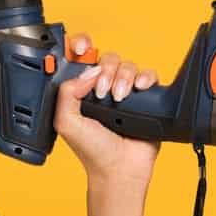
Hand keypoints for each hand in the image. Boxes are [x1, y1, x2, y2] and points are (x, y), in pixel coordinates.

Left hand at [55, 32, 160, 189]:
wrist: (119, 168)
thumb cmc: (92, 150)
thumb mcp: (66, 122)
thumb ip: (66, 94)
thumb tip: (85, 73)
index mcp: (81, 91)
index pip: (80, 60)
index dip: (80, 46)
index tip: (80, 49)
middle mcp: (102, 88)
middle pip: (107, 59)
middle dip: (105, 70)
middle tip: (102, 92)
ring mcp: (124, 92)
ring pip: (127, 65)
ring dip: (123, 77)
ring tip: (120, 98)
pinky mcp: (145, 98)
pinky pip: (149, 75)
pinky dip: (145, 78)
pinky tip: (139, 89)